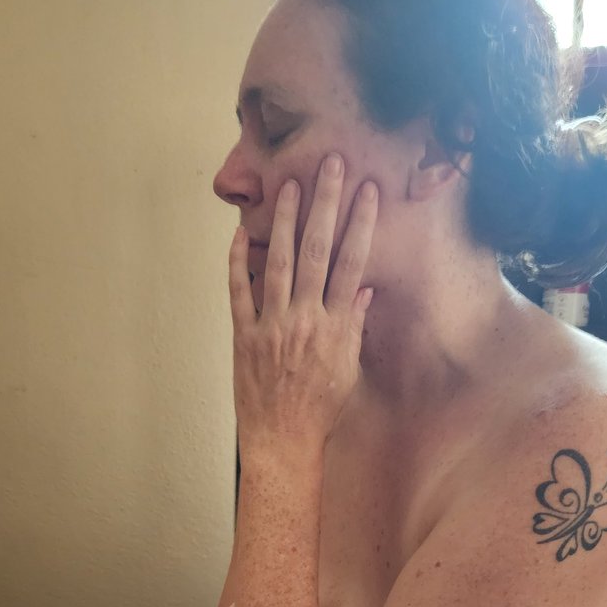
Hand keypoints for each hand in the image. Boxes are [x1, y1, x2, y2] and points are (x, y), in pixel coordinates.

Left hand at [228, 153, 377, 455]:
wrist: (283, 441)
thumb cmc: (320, 410)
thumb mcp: (348, 371)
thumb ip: (354, 327)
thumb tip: (363, 290)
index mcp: (336, 328)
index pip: (352, 265)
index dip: (360, 224)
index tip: (367, 191)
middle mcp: (305, 321)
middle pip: (318, 252)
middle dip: (325, 205)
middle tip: (330, 165)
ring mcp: (272, 327)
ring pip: (279, 263)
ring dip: (285, 221)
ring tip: (290, 185)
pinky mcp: (244, 337)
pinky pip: (239, 292)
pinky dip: (239, 262)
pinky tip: (241, 234)